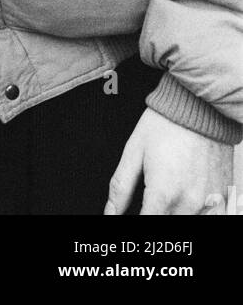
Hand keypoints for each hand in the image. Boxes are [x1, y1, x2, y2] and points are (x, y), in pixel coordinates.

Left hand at [105, 108, 233, 214]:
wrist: (201, 106)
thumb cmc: (166, 123)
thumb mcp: (134, 150)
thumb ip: (120, 186)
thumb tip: (110, 211)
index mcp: (163, 194)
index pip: (146, 225)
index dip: (135, 222)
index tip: (132, 212)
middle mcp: (189, 204)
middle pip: (166, 227)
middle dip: (154, 214)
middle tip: (150, 197)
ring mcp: (209, 203)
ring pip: (186, 223)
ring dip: (174, 213)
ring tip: (169, 190)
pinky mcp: (223, 197)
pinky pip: (209, 216)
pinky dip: (195, 211)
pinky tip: (186, 193)